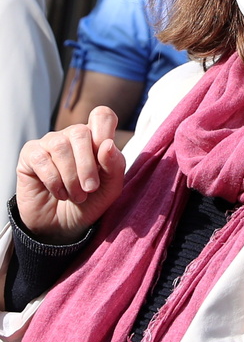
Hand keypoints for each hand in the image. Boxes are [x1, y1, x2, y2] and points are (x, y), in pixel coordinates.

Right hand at [16, 106, 125, 244]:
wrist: (64, 226)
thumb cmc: (91, 202)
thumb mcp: (111, 188)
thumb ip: (115, 165)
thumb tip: (107, 144)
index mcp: (97, 139)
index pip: (102, 116)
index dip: (105, 130)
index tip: (105, 156)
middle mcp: (73, 136)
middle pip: (81, 132)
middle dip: (87, 166)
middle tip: (90, 189)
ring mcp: (50, 143)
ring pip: (60, 146)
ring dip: (70, 176)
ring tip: (76, 196)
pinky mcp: (30, 155)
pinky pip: (41, 159)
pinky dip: (53, 181)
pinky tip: (59, 193)